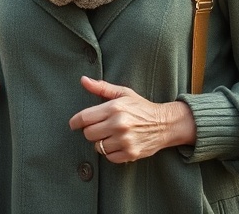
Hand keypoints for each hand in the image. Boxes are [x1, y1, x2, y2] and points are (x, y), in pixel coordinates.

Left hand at [68, 76, 196, 162]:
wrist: (164, 124)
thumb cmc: (140, 107)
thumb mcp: (123, 93)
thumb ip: (101, 88)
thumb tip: (83, 80)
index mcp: (114, 108)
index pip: (84, 118)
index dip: (75, 122)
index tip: (74, 124)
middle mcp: (118, 124)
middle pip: (88, 134)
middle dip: (91, 131)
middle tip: (99, 127)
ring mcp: (125, 140)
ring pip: (98, 146)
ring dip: (101, 142)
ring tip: (111, 135)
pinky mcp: (130, 153)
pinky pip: (109, 157)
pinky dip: (111, 152)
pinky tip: (118, 144)